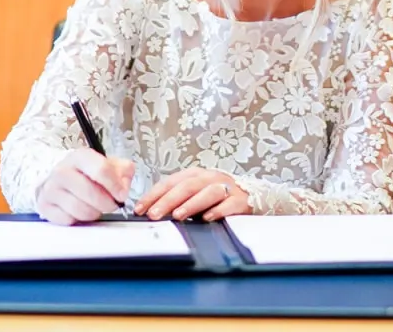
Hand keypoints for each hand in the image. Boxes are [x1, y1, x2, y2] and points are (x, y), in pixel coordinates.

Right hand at [36, 149, 135, 225]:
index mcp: (80, 156)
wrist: (59, 179)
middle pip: (90, 192)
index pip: (101, 169)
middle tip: (111, 205)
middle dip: (106, 203)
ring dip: (94, 213)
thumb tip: (124, 187)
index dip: (115, 186)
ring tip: (95, 207)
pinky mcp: (45, 206)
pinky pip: (68, 220)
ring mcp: (51, 188)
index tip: (121, 195)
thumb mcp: (108, 165)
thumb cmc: (86, 173)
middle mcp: (62, 170)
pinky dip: (79, 220)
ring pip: (80, 209)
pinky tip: (81, 211)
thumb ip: (123, 172)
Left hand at [136, 168, 250, 222]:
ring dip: (191, 204)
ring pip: (207, 193)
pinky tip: (207, 218)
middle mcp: (210, 178)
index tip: (140, 208)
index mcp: (195, 174)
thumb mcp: (196, 194)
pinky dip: (218, 210)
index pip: (170, 182)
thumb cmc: (218, 197)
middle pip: (187, 186)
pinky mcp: (241, 201)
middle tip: (154, 214)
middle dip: (168, 200)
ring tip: (177, 215)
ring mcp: (226, 188)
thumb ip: (177, 200)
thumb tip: (152, 212)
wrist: (252, 195)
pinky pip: (228, 205)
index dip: (154, 195)